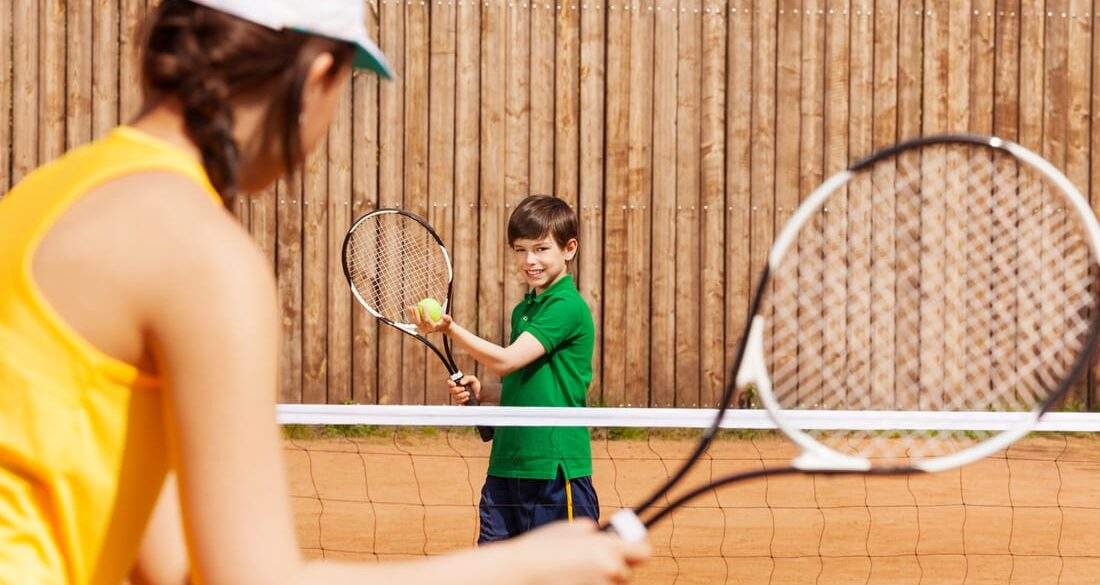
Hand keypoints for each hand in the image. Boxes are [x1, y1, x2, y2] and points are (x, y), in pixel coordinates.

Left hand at [405, 305, 452, 334]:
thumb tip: (443, 315)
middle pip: (418, 322)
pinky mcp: (419, 327)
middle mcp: (426, 330)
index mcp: (432, 328)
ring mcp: (422, 329)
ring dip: (411, 314)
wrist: (443, 328)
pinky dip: (411, 315)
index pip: (427, 320)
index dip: (424, 312)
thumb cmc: (446, 322)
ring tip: (409, 306)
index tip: (423, 305)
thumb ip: (447, 318)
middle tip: (414, 306)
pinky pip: (414, 320)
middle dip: (415, 314)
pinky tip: (410, 308)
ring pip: (414, 321)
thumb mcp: (449, 320)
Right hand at [448, 375, 480, 404]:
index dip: (450, 383)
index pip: (449, 382)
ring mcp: (457, 395)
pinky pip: (459, 402)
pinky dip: (464, 400)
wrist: (480, 393)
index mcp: (457, 383)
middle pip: (451, 390)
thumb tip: (461, 382)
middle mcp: (456, 389)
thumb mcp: (472, 379)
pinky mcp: (460, 401)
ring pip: (455, 396)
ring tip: (468, 393)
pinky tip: (467, 398)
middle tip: (464, 388)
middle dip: (458, 390)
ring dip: (463, 395)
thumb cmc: (475, 385)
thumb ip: (467, 378)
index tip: (454, 384)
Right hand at [503, 520, 649, 584]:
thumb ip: (591, 530)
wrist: (519, 573)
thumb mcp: (569, 528)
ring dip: (600, 581)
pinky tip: (569, 581)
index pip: (644, 552)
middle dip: (613, 569)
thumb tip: (599, 533)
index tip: (630, 550)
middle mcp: (609, 570)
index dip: (637, 550)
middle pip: (626, 573)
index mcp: (607, 547)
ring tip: (574, 574)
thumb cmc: (539, 549)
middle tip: (590, 564)